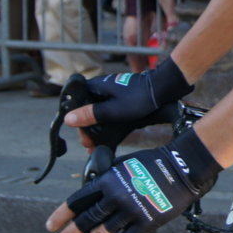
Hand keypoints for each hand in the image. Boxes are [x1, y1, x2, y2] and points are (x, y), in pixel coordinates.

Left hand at [47, 129, 220, 232]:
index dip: (61, 215)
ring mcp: (130, 211)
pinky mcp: (145, 223)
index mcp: (107, 180)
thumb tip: (93, 187)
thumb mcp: (125, 163)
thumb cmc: (155, 162)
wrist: (182, 167)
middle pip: (84, 220)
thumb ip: (107, 176)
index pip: (77, 201)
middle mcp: (115, 196)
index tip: (51, 226)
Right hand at [65, 58, 192, 148]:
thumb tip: (69, 119)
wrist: (163, 89)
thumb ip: (91, 114)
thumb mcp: (113, 110)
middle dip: (88, 129)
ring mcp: (112, 93)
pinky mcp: (122, 98)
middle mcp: (101, 88)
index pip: (77, 105)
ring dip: (98, 128)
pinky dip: (108, 124)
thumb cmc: (139, 97)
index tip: (83, 138)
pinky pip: (110, 112)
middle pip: (87, 110)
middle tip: (90, 146)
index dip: (77, 123)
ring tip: (97, 145)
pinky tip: (109, 137)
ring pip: (99, 112)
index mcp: (95, 87)